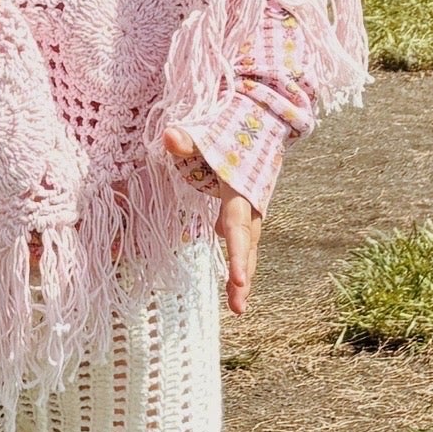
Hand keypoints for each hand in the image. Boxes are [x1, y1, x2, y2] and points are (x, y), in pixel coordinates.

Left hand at [162, 129, 262, 314]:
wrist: (262, 123)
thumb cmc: (229, 131)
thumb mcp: (207, 133)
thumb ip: (187, 140)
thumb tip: (170, 138)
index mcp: (240, 189)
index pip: (237, 225)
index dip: (238, 253)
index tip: (239, 280)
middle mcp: (250, 204)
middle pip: (246, 245)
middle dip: (243, 276)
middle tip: (238, 308)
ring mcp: (250, 210)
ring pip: (247, 247)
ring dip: (242, 275)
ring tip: (237, 308)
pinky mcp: (244, 212)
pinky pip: (241, 240)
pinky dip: (238, 261)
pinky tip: (233, 284)